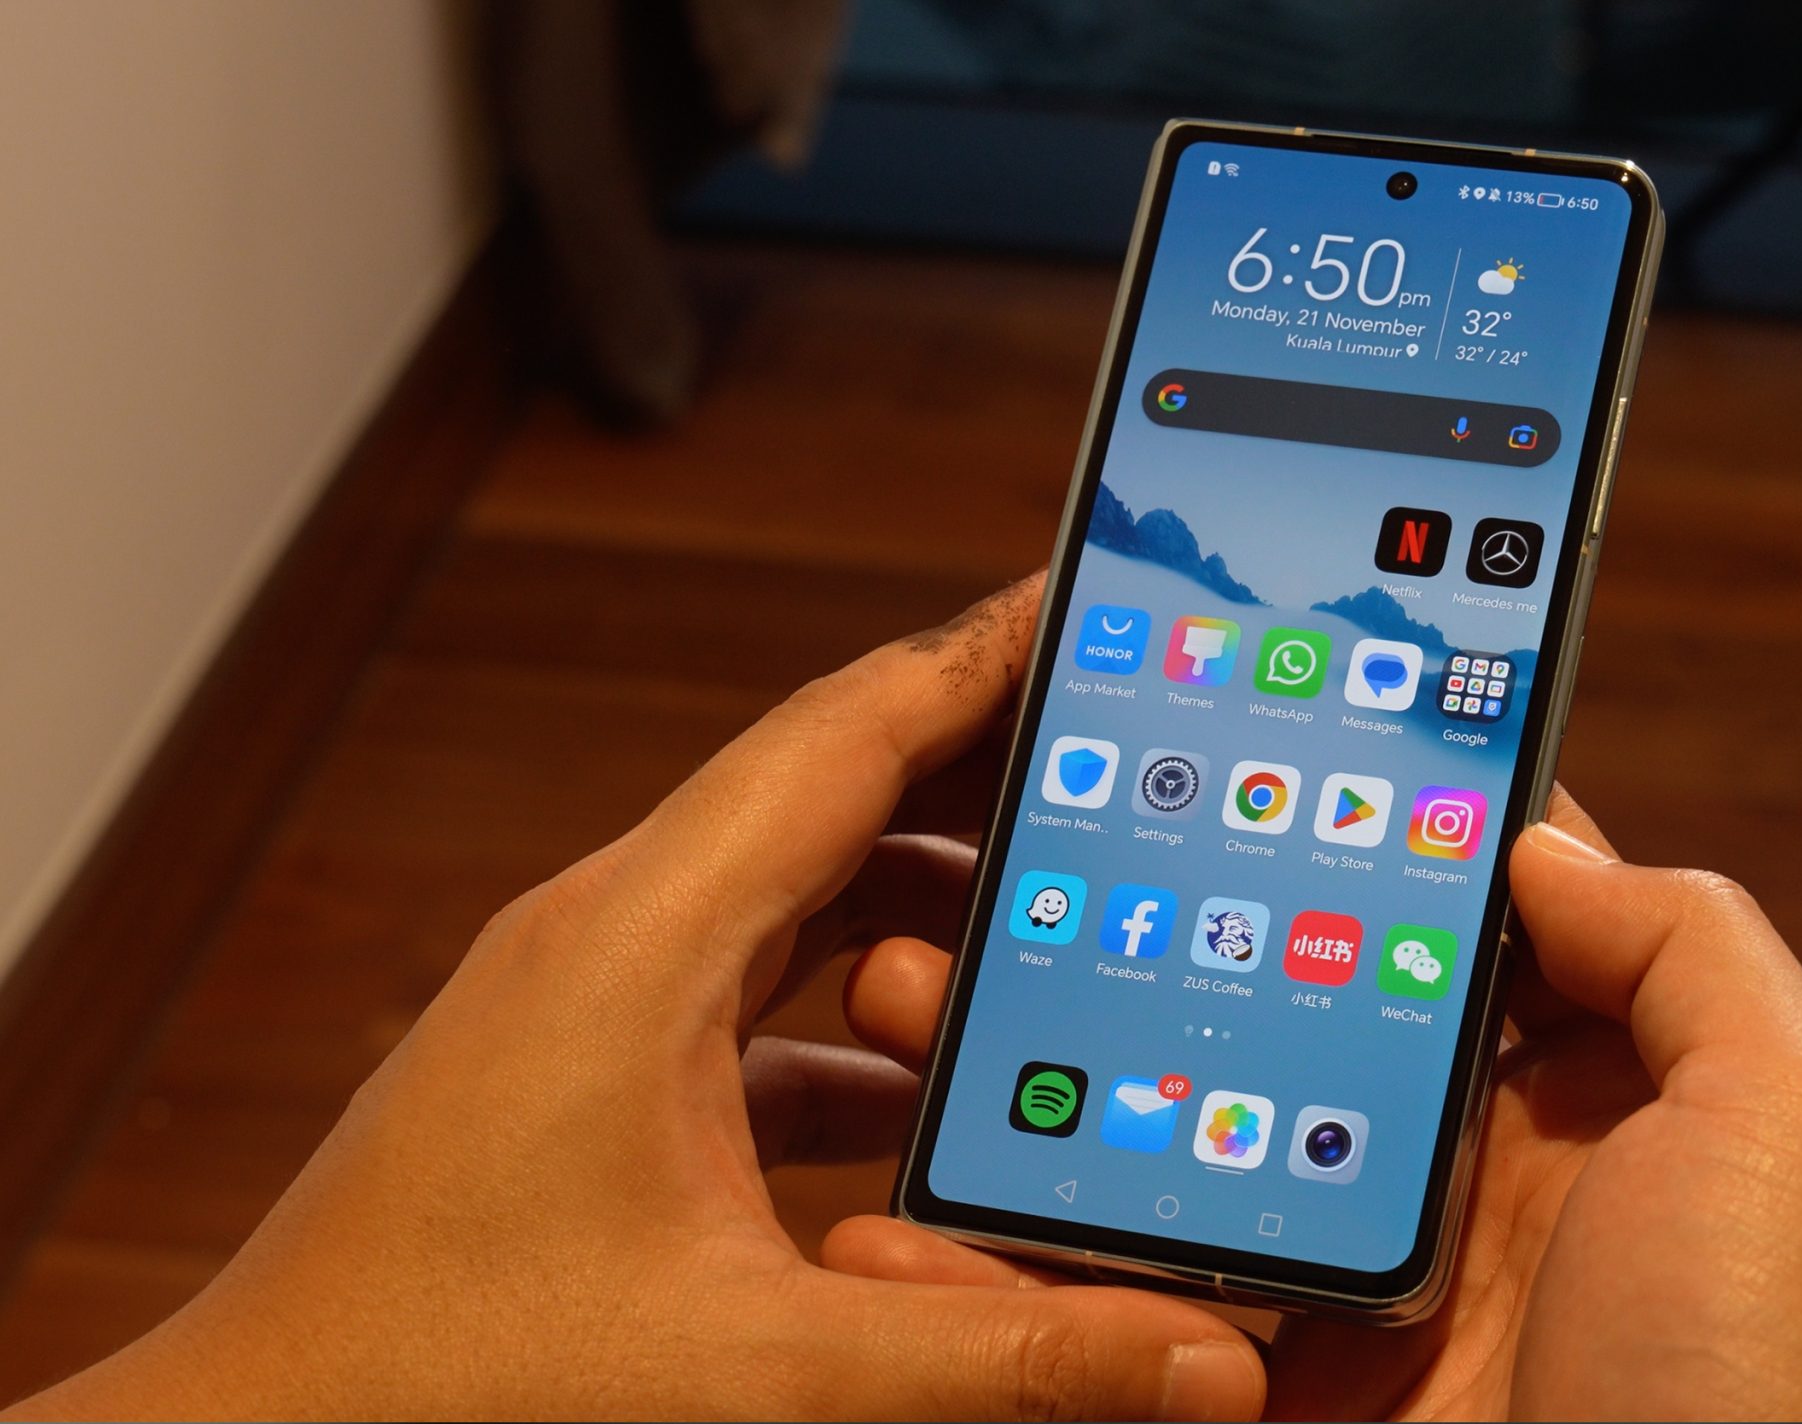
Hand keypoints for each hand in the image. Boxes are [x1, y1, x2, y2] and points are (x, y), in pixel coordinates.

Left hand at [7, 578, 1264, 1422]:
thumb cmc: (448, 1386)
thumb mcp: (760, 1371)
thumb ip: (997, 1354)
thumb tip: (1203, 1362)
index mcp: (639, 942)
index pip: (849, 733)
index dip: (985, 658)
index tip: (1091, 606)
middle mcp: (605, 938)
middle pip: (830, 795)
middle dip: (982, 778)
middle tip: (1121, 774)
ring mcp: (582, 1003)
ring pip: (787, 895)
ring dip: (916, 908)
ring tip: (1051, 938)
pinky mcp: (575, 1076)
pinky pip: (747, 994)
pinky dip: (850, 1016)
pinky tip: (924, 1088)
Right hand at [837, 791, 1801, 1418]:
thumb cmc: (1762, 1386)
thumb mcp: (1788, 1123)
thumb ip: (1688, 949)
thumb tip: (1537, 843)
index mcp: (1596, 1109)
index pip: (1450, 928)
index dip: (1347, 828)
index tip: (1221, 736)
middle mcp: (1469, 1195)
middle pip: (1282, 1022)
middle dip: (1153, 931)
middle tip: (1019, 853)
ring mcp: (1353, 1306)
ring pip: (1176, 1153)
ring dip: (1051, 1076)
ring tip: (922, 991)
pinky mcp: (1259, 1405)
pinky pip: (1124, 1316)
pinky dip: (1011, 1256)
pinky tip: (913, 1193)